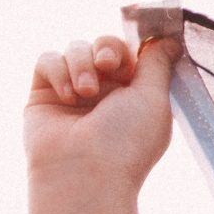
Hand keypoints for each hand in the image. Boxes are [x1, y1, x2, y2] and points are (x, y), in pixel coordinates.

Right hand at [25, 32, 174, 190]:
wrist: (83, 172)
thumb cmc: (126, 140)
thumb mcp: (154, 99)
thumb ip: (157, 64)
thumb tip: (170, 41)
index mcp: (136, 96)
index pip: (133, 54)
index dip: (132, 46)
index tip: (134, 49)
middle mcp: (106, 93)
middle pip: (104, 44)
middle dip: (107, 48)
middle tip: (108, 66)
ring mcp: (74, 92)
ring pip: (76, 48)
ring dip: (81, 63)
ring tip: (85, 93)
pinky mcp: (44, 93)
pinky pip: (48, 60)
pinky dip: (58, 71)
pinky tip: (67, 96)